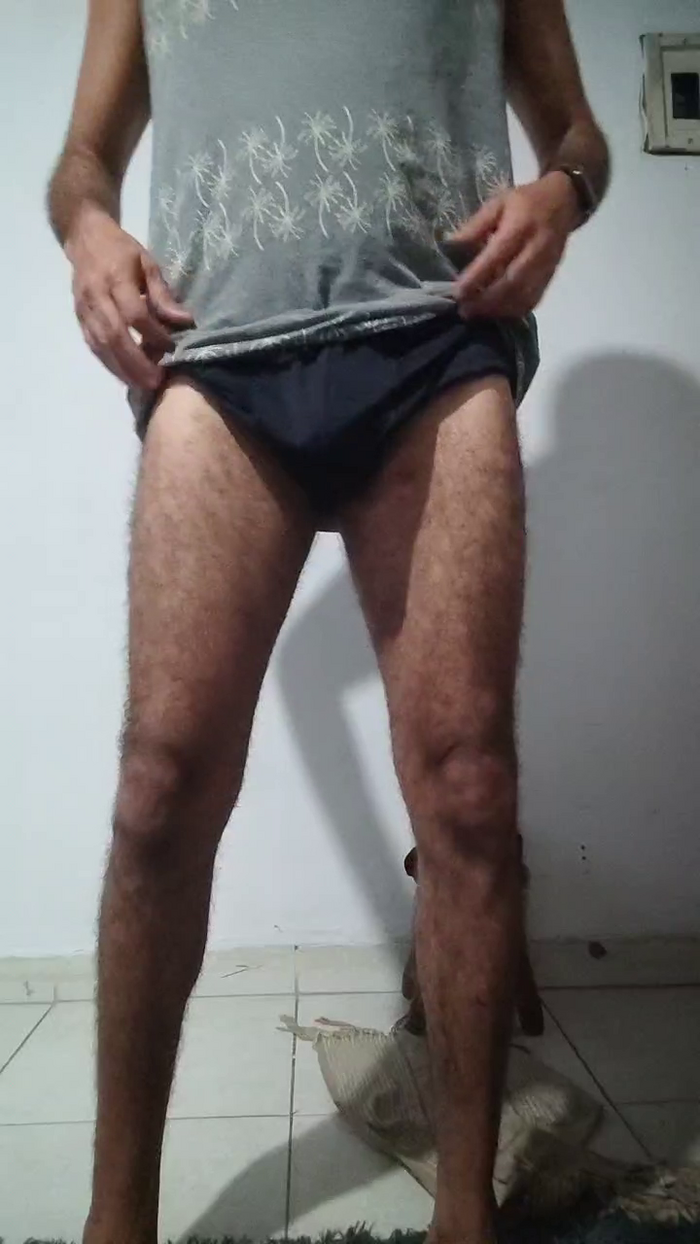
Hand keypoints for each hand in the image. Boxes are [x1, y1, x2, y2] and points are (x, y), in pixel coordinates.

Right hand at [67, 207, 193, 388]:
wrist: (84, 237)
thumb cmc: (121, 249)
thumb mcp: (147, 263)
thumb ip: (162, 294)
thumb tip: (185, 321)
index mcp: (115, 279)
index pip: (134, 313)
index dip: (153, 333)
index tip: (171, 348)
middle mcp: (96, 297)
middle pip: (115, 335)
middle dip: (136, 362)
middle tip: (156, 382)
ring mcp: (84, 309)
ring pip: (101, 345)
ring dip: (122, 369)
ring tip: (142, 387)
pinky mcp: (79, 319)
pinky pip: (93, 346)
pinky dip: (109, 364)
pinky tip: (125, 377)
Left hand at [450, 172, 579, 319]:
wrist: (563, 201)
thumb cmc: (525, 201)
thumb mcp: (497, 203)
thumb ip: (475, 226)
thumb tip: (450, 246)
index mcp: (521, 226)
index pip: (496, 257)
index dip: (476, 278)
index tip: (457, 292)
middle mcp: (536, 248)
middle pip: (511, 283)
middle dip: (486, 301)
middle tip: (464, 310)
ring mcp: (546, 265)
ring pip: (523, 296)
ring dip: (498, 309)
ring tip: (477, 314)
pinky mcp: (551, 276)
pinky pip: (533, 300)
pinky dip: (514, 311)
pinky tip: (497, 313)